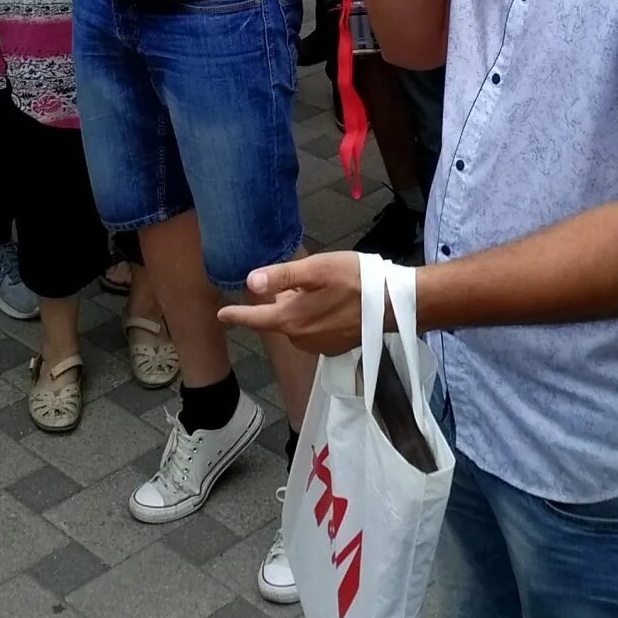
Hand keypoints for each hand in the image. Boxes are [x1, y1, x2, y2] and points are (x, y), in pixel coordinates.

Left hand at [218, 250, 364, 355]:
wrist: (394, 305)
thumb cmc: (356, 281)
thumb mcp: (317, 269)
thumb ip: (282, 276)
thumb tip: (250, 281)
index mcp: (292, 320)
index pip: (256, 319)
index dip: (238, 314)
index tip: (222, 314)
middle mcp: (301, 338)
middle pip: (278, 318)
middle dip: (282, 300)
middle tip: (303, 278)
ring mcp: (318, 346)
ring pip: (296, 324)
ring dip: (299, 308)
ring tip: (321, 288)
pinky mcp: (334, 347)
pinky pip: (313, 331)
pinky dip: (314, 317)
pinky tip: (332, 302)